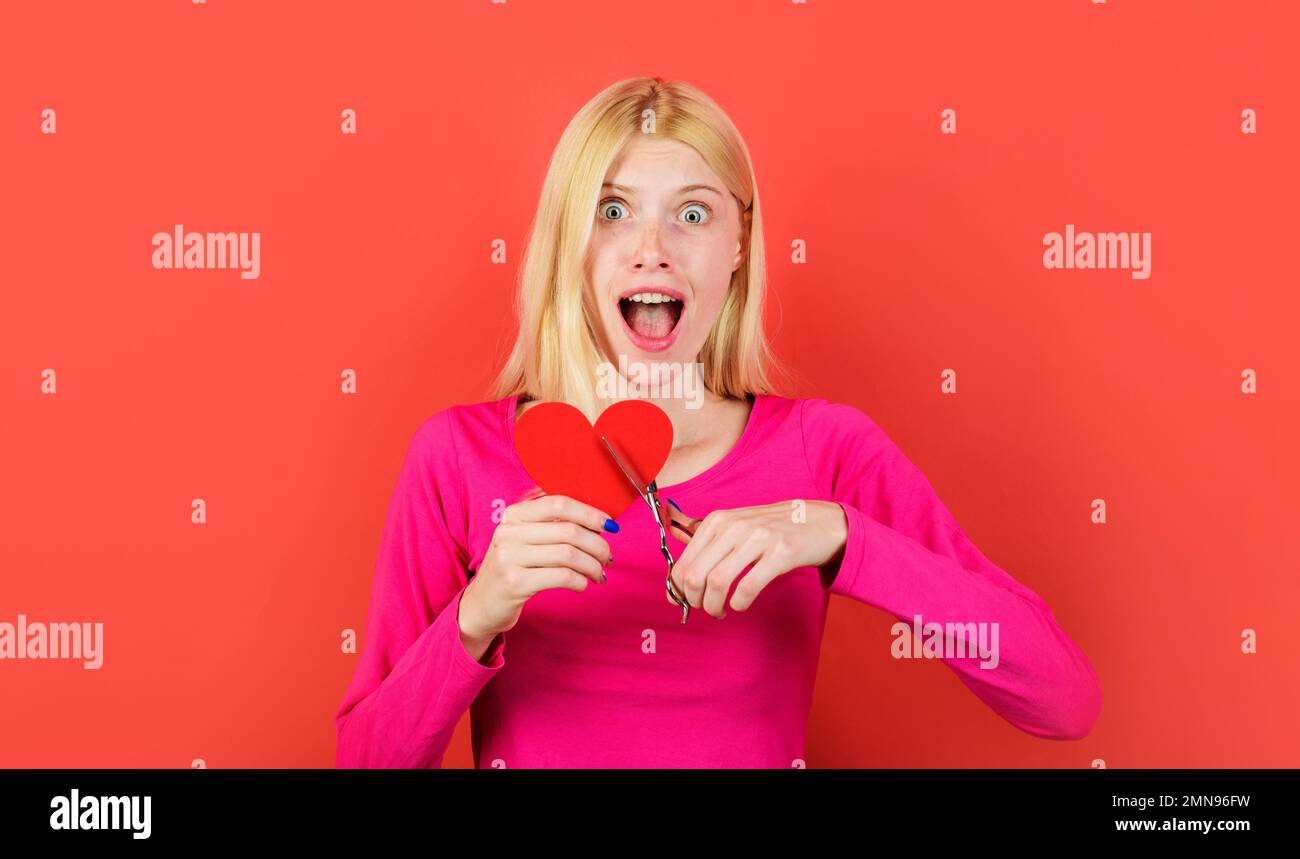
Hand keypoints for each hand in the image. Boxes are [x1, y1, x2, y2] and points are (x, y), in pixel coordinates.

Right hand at [460, 492, 615, 645]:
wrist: (481, 604)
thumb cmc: (512, 569)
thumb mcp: (524, 539)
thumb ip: (551, 524)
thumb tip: (597, 520)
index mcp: (514, 515)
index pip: (558, 503)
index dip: (589, 513)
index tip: (609, 525)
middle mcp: (509, 532)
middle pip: (569, 530)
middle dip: (597, 544)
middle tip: (608, 557)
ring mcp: (510, 557)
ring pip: (568, 554)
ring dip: (592, 565)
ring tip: (599, 574)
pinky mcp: (515, 583)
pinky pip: (561, 577)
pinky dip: (580, 581)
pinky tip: (582, 584)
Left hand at [665, 500, 847, 618]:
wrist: (818, 521)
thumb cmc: (771, 530)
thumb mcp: (735, 527)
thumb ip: (707, 550)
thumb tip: (675, 586)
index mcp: (717, 520)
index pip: (683, 563)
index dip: (678, 590)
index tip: (685, 602)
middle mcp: (734, 526)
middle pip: (696, 574)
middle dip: (694, 601)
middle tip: (704, 608)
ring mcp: (758, 538)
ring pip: (717, 581)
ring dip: (714, 606)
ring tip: (720, 611)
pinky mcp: (781, 552)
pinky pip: (748, 586)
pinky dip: (739, 603)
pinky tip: (740, 604)